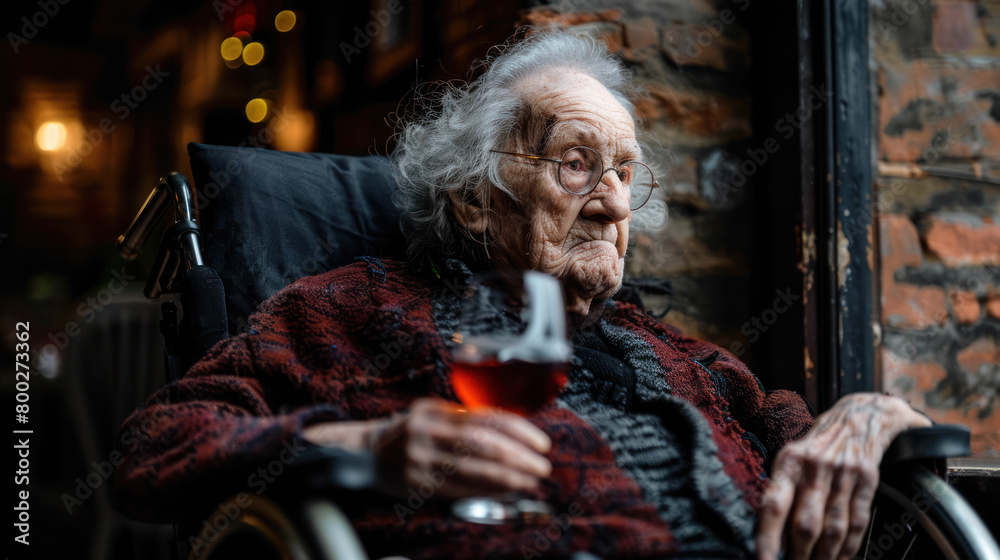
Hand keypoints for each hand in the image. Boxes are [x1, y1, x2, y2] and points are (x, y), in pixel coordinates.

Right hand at [369, 398, 551, 500]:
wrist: (366, 454)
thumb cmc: (409, 431)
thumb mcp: (432, 413)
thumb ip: (465, 417)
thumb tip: (512, 428)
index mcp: (434, 411)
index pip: (484, 418)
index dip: (518, 430)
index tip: (540, 441)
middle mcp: (426, 434)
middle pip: (481, 444)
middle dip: (517, 456)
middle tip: (541, 465)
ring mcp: (420, 461)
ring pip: (472, 470)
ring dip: (507, 478)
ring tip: (530, 481)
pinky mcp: (418, 486)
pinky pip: (459, 491)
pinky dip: (486, 492)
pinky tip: (505, 493)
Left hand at [756, 393, 931, 559]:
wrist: (860, 416)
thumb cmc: (817, 444)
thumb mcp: (793, 455)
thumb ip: (782, 488)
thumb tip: (766, 531)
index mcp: (789, 461)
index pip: (774, 506)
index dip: (767, 538)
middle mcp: (815, 467)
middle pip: (805, 524)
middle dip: (799, 555)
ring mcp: (844, 474)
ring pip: (833, 528)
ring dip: (823, 556)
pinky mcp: (868, 479)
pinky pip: (858, 521)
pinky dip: (849, 546)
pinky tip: (840, 557)